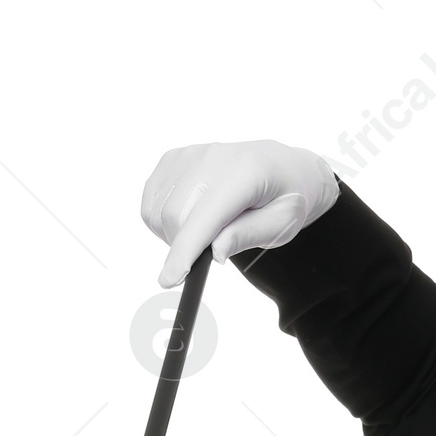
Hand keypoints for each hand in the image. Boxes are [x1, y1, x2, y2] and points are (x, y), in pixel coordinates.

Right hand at [139, 140, 339, 287]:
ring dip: (173, 235)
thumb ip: (247, 235)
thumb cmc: (285, 198)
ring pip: (158, 210)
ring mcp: (189, 155)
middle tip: (209, 253)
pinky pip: (151, 201)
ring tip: (204, 234)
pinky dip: (161, 220)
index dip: (184, 250)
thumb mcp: (281, 224)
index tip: (169, 280)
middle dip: (184, 248)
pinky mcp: (173, 159)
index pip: (205, 216)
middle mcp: (212, 157)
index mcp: (245, 172)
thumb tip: (214, 252)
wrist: (281, 168)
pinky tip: (188, 220)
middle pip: (175, 216)